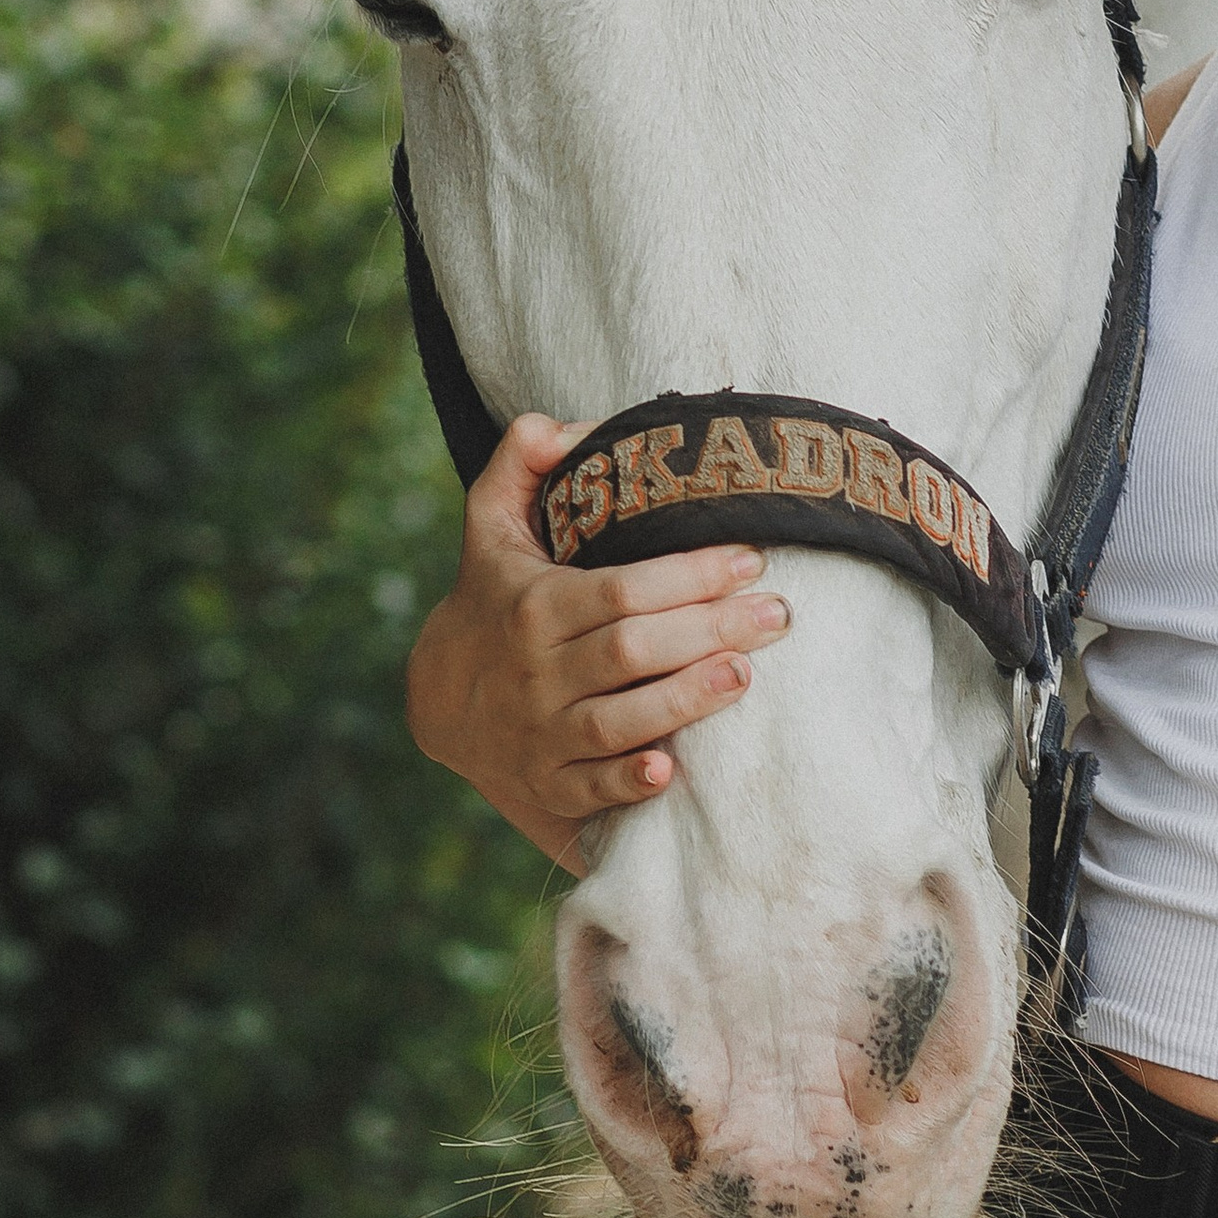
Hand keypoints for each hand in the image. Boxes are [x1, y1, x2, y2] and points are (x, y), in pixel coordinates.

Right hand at [405, 414, 788, 865]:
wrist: (440, 700)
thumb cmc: (493, 599)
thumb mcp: (490, 525)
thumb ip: (520, 463)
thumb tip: (559, 427)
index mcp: (535, 606)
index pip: (622, 589)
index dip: (688, 574)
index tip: (749, 558)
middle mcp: (537, 672)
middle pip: (631, 651)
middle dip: (708, 630)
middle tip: (777, 615)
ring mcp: (541, 733)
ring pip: (617, 721)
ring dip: (684, 700)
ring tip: (745, 673)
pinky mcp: (550, 785)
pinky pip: (591, 790)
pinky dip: (628, 782)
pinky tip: (673, 770)